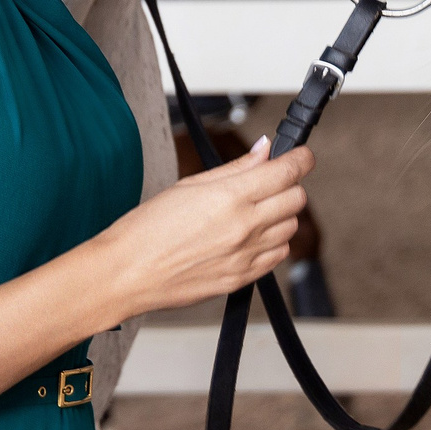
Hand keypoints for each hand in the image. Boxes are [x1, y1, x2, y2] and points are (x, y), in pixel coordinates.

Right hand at [92, 136, 311, 320]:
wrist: (128, 273)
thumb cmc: (148, 228)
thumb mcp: (189, 185)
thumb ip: (235, 168)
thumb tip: (264, 150)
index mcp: (230, 196)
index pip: (287, 172)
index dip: (301, 159)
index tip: (302, 155)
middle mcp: (244, 226)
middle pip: (296, 199)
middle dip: (289, 185)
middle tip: (269, 182)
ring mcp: (246, 255)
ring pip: (290, 228)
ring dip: (280, 215)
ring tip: (252, 211)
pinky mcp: (243, 278)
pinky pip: (278, 255)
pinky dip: (272, 242)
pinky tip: (248, 236)